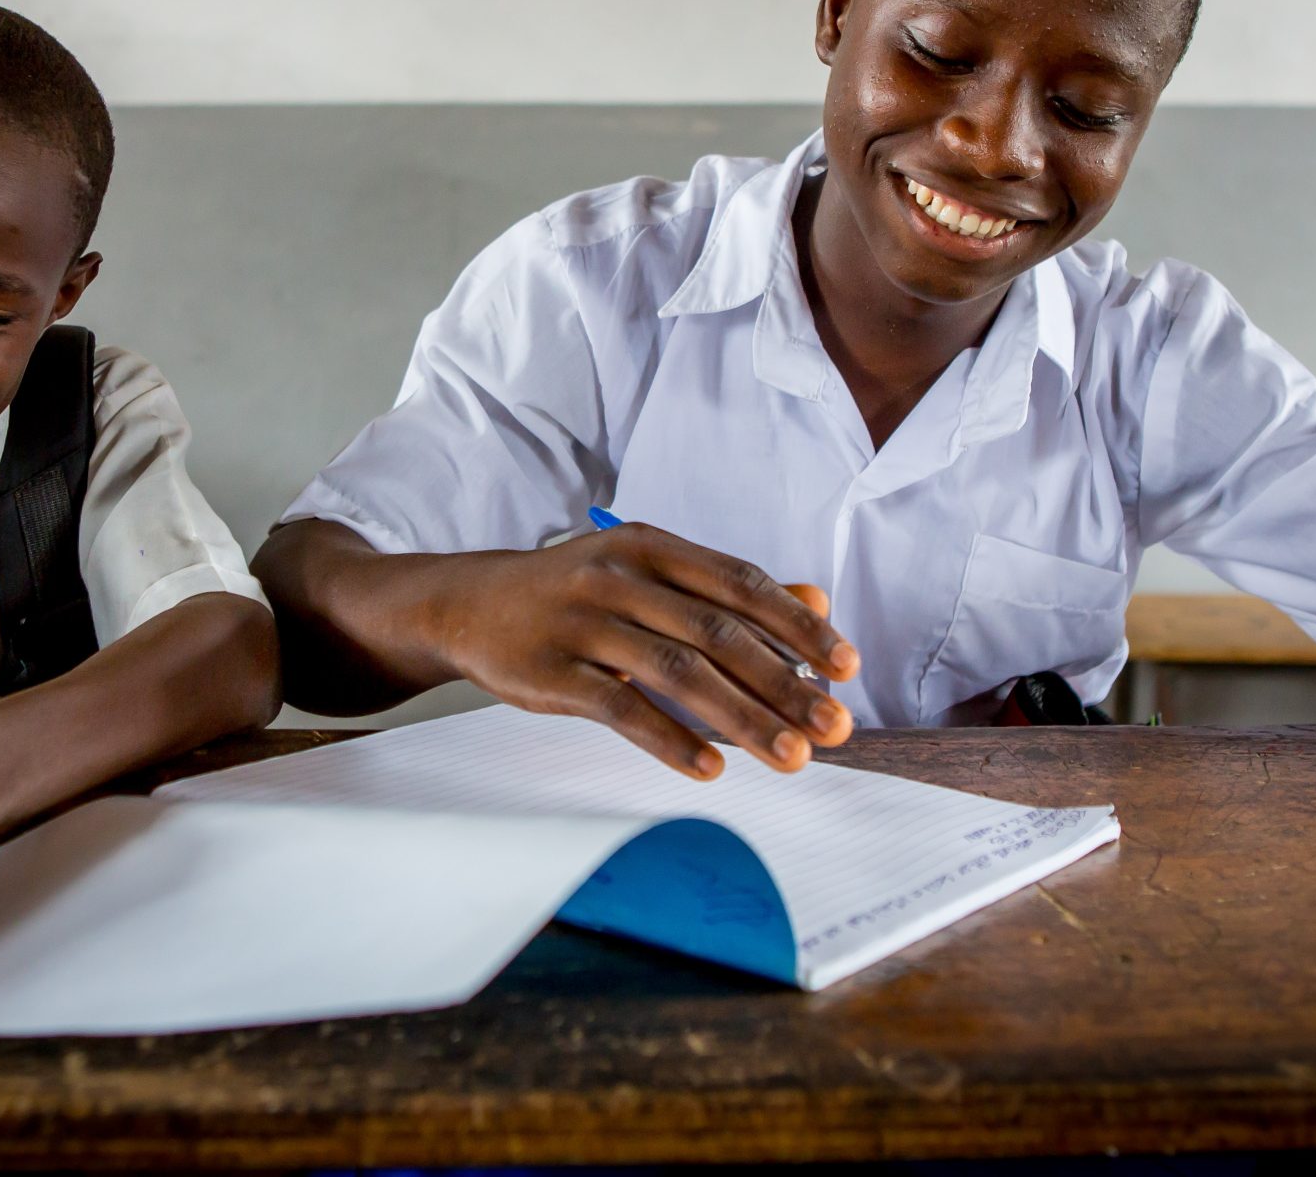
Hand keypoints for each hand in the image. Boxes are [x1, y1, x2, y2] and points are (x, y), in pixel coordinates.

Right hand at [433, 523, 860, 778]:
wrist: (468, 603)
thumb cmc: (574, 592)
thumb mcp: (646, 573)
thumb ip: (726, 588)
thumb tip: (815, 599)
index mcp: (651, 548)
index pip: (740, 583)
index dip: (798, 626)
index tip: (846, 667)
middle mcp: (619, 577)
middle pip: (718, 633)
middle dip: (785, 683)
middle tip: (834, 727)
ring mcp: (582, 623)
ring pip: (677, 673)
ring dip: (742, 718)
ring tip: (791, 757)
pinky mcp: (550, 672)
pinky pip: (619, 709)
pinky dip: (670, 739)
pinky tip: (711, 768)